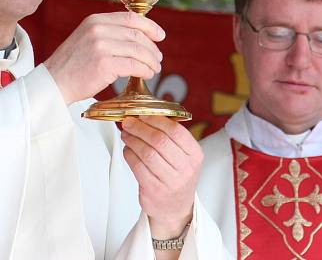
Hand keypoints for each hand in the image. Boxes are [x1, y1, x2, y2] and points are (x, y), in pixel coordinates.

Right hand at [44, 12, 164, 104]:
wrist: (53, 82)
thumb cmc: (72, 65)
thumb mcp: (87, 39)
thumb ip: (108, 33)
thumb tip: (137, 36)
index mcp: (95, 20)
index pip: (130, 17)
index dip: (149, 26)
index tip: (160, 35)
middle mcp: (98, 29)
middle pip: (137, 35)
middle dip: (152, 48)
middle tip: (158, 58)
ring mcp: (101, 46)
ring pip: (138, 50)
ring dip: (151, 61)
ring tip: (154, 68)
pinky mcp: (104, 64)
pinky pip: (134, 66)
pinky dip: (144, 70)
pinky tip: (147, 74)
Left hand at [121, 116, 202, 238]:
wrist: (175, 208)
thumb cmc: (177, 175)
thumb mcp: (184, 156)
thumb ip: (170, 136)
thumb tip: (144, 115)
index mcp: (195, 155)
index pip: (176, 131)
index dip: (156, 119)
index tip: (142, 114)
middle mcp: (186, 169)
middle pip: (159, 141)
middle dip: (140, 128)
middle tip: (129, 122)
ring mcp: (171, 182)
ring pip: (147, 153)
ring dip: (132, 140)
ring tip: (126, 134)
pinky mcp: (154, 191)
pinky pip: (138, 167)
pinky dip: (129, 155)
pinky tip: (128, 149)